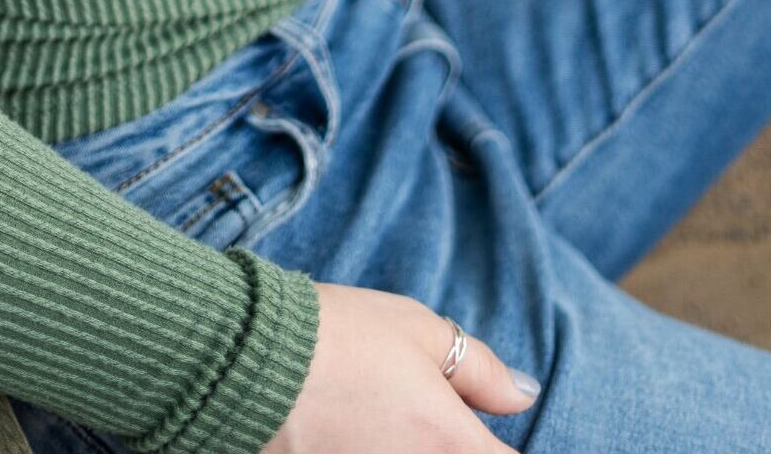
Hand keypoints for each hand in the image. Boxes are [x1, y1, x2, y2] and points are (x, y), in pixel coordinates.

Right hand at [264, 280, 540, 449]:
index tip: (490, 432)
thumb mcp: (418, 330)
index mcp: (449, 441)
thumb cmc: (337, 335)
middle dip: (458, 446)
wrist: (246, 363)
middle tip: (424, 416)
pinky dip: (374, 451)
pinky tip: (356, 433)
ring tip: (387, 418)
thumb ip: (479, 368)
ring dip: (412, 447)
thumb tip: (524, 394)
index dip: (506, 450)